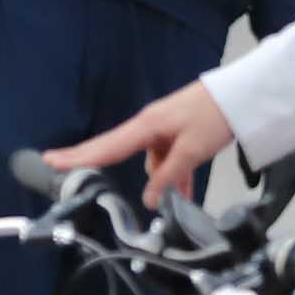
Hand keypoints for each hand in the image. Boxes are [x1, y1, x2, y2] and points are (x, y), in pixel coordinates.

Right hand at [45, 79, 237, 209]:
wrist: (244, 95)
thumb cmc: (216, 116)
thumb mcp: (191, 151)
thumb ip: (169, 176)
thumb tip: (151, 199)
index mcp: (146, 126)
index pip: (105, 146)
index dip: (78, 157)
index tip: (51, 161)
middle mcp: (149, 126)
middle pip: (117, 150)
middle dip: (98, 164)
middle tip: (66, 173)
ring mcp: (164, 128)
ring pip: (153, 161)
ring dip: (163, 179)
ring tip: (180, 198)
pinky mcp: (178, 131)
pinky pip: (169, 158)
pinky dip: (176, 173)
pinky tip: (187, 191)